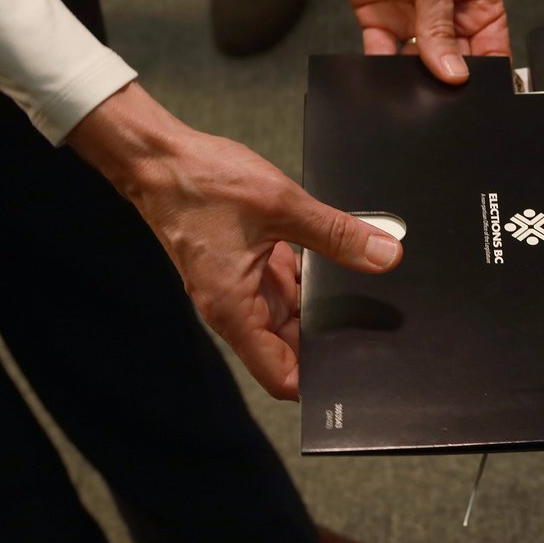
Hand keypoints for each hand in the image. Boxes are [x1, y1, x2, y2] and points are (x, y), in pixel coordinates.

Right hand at [66, 82, 402, 399]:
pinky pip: (287, 288)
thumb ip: (336, 235)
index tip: (354, 374)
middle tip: (375, 329)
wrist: (159, 160)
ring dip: (323, 308)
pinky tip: (338, 262)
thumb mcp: (281, 206)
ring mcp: (242, 289)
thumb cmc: (200, 184)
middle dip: (331, 342)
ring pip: (293, 317)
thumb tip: (384, 255)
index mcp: (235, 309)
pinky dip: (311, 281)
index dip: (318, 382)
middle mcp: (237, 308)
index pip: (280, 376)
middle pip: (292, 349)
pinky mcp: (247, 269)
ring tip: (364, 296)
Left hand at [306, 0, 509, 83]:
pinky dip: (381, 66)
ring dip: (414, 76)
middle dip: (446, 78)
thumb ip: (440, 28)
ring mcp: (414, 20)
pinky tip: (381, 70)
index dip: (486, 73)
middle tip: (439, 90)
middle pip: (455, 62)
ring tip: (409, 82)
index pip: (491, 49)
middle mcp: (448, 14)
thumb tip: (454, 73)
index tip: (475, 91)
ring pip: (419, 65)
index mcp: (477, 1)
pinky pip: (384, 54)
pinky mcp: (381, 21)